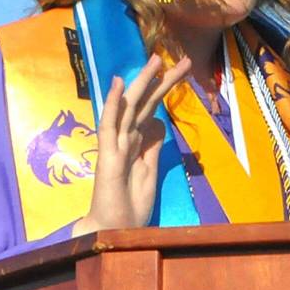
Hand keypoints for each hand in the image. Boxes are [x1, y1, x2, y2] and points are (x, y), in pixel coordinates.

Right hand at [73, 54, 190, 235]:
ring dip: (142, 83)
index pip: (152, 107)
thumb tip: (158, 123)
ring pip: (129, 106)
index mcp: (135, 141)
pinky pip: (109, 125)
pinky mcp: (108, 155)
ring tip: (155, 60)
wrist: (114, 229)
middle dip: (162, 80)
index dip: (165, 88)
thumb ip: (151, 146)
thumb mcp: (149, 170)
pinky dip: (113, 104)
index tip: (182, 70)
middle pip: (145, 102)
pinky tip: (119, 84)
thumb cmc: (129, 204)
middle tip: (181, 60)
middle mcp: (125, 137)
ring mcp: (115, 144)